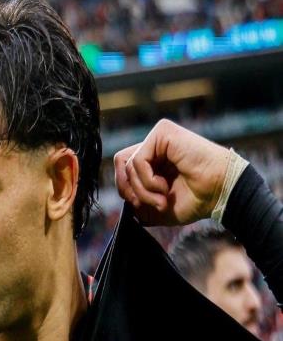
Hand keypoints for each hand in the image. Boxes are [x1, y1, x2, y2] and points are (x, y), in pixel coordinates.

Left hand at [114, 119, 229, 225]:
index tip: (140, 206)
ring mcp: (157, 137)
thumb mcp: (156, 207)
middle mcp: (154, 146)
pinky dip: (147, 181)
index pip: (122, 169)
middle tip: (150, 203)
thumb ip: (136, 202)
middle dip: (129, 190)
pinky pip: (137, 160)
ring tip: (162, 198)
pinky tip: (164, 187)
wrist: (220, 194)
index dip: (125, 189)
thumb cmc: (195, 200)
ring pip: (128, 165)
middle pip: (120, 164)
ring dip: (142, 190)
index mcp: (153, 160)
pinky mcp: (162, 132)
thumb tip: (123, 199)